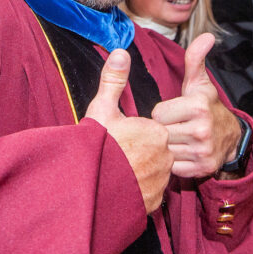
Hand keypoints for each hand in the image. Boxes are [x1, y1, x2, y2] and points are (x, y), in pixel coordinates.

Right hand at [85, 49, 172, 213]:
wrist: (87, 189)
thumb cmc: (95, 147)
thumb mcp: (102, 109)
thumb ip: (114, 81)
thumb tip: (121, 52)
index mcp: (156, 132)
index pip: (151, 129)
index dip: (132, 133)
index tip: (117, 139)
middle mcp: (165, 156)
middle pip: (154, 149)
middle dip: (138, 152)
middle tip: (115, 155)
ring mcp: (161, 181)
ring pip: (154, 171)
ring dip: (140, 171)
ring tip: (117, 171)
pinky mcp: (155, 201)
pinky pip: (151, 191)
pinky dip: (139, 190)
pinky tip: (121, 187)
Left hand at [151, 34, 240, 178]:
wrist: (230, 137)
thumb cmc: (207, 106)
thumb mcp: (199, 83)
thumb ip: (195, 59)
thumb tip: (207, 35)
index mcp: (198, 106)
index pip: (158, 113)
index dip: (162, 113)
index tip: (172, 112)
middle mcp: (202, 129)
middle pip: (160, 133)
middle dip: (162, 130)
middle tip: (173, 127)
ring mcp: (203, 151)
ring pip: (165, 151)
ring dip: (167, 147)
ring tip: (177, 139)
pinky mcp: (202, 169)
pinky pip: (173, 167)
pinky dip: (174, 162)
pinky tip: (181, 152)